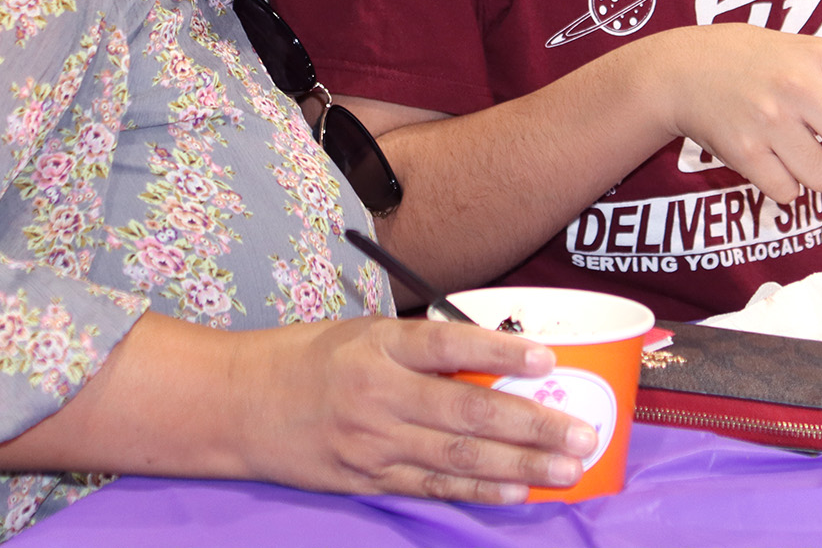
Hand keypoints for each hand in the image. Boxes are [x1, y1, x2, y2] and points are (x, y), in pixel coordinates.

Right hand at [233, 316, 597, 502]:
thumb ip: (419, 346)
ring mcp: (373, 443)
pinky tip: (517, 490)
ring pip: (459, 456)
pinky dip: (478, 490)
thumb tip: (490, 354)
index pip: (447, 345)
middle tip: (582, 433)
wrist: (239, 405)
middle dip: (532, 425)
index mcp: (377, 345)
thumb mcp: (360, 331)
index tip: (547, 360)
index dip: (499, 354)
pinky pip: (432, 486)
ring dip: (520, 464)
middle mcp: (378, 394)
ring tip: (568, 467)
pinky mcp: (367, 478)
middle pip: (466, 410)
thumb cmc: (305, 358)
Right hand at [643, 25, 821, 202]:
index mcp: (820, 57)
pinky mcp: (743, 150)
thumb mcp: (807, 52)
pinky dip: (788, 188)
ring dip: (821, 178)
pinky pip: (787, 192)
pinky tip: (775, 165)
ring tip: (802, 157)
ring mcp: (768, 120)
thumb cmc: (751, 58)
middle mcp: (796, 87)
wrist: (681, 69)